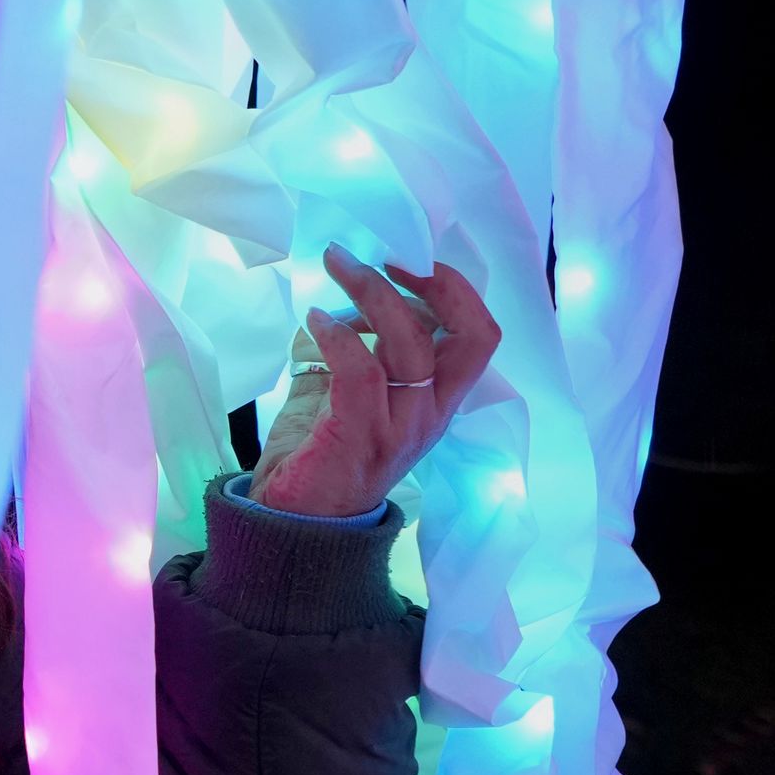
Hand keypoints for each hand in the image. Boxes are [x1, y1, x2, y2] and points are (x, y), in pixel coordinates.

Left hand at [250, 246, 499, 519]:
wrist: (295, 520)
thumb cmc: (324, 449)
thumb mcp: (357, 392)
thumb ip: (365, 347)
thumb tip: (351, 293)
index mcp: (437, 399)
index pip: (478, 336)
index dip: (455, 289)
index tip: (411, 258)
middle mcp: (431, 413)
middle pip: (466, 335)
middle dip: (431, 282)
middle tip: (380, 254)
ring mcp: (401, 428)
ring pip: (410, 344)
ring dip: (373, 293)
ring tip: (338, 265)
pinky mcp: (361, 437)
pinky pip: (362, 372)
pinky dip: (338, 336)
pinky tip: (315, 319)